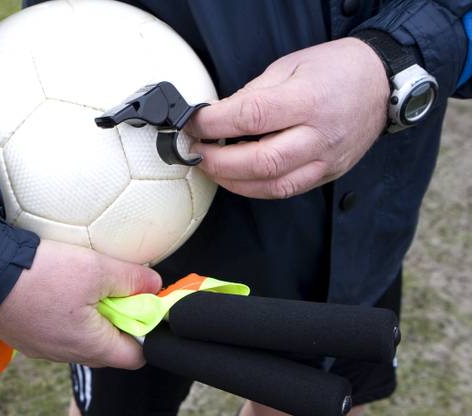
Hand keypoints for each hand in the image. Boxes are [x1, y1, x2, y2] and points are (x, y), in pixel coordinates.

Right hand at [0, 240, 161, 368]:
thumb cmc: (39, 275)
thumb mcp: (96, 268)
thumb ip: (132, 278)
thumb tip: (155, 285)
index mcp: (90, 346)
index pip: (137, 355)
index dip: (146, 329)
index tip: (142, 302)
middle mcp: (66, 354)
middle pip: (108, 345)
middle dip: (117, 317)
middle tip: (113, 287)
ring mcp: (43, 348)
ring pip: (81, 336)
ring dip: (89, 313)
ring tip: (83, 283)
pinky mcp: (25, 335)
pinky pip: (56, 329)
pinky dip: (65, 312)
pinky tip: (56, 286)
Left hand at [186, 37, 389, 198]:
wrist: (381, 83)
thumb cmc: (335, 69)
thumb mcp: (289, 66)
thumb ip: (253, 94)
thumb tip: (217, 116)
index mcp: (308, 100)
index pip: (252, 117)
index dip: (214, 123)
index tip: (193, 122)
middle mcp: (319, 135)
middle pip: (261, 161)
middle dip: (218, 161)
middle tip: (195, 151)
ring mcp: (325, 160)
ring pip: (273, 186)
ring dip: (232, 181)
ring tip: (211, 166)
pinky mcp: (327, 174)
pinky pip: (286, 191)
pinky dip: (255, 188)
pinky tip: (237, 177)